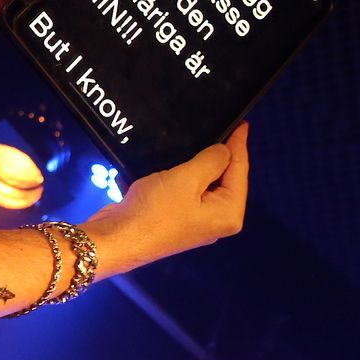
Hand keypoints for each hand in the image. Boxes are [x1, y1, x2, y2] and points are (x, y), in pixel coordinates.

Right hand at [82, 123, 249, 277]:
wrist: (117, 238)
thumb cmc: (157, 210)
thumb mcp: (187, 179)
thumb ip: (211, 161)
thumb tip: (225, 150)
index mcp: (228, 213)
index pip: (239, 171)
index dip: (239, 144)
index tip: (241, 121)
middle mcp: (216, 219)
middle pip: (224, 179)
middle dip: (219, 154)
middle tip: (219, 125)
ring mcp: (194, 220)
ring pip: (202, 184)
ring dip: (197, 163)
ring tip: (197, 136)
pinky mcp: (173, 217)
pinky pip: (184, 190)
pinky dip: (181, 174)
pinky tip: (174, 158)